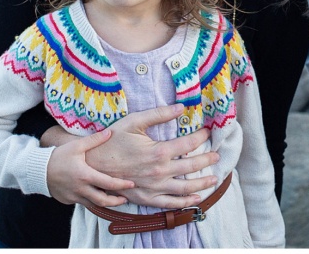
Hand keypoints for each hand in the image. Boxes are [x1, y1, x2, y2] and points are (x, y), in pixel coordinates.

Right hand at [46, 129, 135, 207]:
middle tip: (126, 199)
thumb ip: (95, 140)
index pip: (108, 184)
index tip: (132, 184)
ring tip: (115, 201)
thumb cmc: (58, 156)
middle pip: (103, 201)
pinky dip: (92, 202)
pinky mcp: (68, 200)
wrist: (37, 170)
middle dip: (116, 201)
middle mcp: (81, 189)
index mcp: (85, 175)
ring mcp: (74, 196)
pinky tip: (98, 197)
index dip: (122, 185)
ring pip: (93, 205)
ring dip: (105, 203)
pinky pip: (83, 203)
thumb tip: (110, 132)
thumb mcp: (77, 146)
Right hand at [85, 104, 219, 208]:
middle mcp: (159, 172)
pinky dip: (184, 201)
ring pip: (184, 188)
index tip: (207, 132)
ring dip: (202, 183)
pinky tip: (195, 198)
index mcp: (158, 152)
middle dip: (207, 159)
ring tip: (213, 178)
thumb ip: (159, 114)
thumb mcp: (134, 121)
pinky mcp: (145, 198)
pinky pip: (169, 203)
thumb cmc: (112, 140)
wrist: (92, 164)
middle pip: (191, 166)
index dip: (200, 137)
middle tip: (217, 156)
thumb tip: (182, 106)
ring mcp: (153, 187)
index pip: (188, 144)